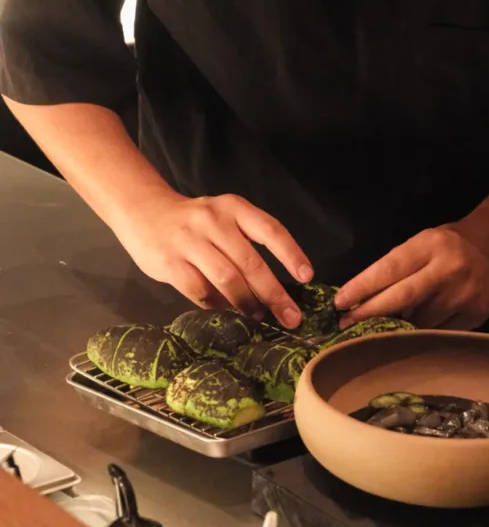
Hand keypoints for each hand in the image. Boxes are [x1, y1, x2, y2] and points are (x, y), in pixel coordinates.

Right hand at [113, 191, 312, 326]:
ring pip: (227, 279)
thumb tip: (274, 288)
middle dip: (274, 294)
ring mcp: (190, 241)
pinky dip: (216, 305)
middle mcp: (213, 221)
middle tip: (291, 317)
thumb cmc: (193, 221)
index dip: (291, 254)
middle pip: (251, 262)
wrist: (143, 210)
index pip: (270, 230)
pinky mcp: (169, 262)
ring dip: (247, 303)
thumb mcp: (223, 217)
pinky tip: (225, 312)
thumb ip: (245, 243)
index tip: (307, 277)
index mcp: (233, 208)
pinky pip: (200, 291)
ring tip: (259, 318)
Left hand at [334, 223, 488, 329]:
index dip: (362, 288)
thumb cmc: (445, 246)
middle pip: (402, 297)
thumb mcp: (420, 244)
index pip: (389, 269)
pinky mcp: (476, 315)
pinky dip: (419, 335)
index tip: (339, 303)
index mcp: (430, 245)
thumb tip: (360, 300)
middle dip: (369, 313)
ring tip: (376, 329)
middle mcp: (449, 269)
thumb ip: (395, 269)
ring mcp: (465, 294)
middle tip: (345, 325)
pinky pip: (439, 333)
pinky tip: (408, 334)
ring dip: (394, 327)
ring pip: (420, 321)